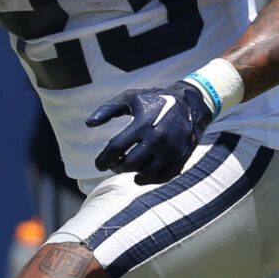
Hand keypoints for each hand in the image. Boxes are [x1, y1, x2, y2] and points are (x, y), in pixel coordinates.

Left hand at [87, 83, 214, 183]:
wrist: (189, 105)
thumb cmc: (154, 100)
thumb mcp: (130, 98)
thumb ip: (108, 109)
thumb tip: (89, 124)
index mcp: (144, 123)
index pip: (116, 148)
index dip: (103, 159)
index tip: (98, 164)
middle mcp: (158, 139)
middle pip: (130, 164)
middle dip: (116, 167)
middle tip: (113, 164)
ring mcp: (171, 150)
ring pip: (145, 173)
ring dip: (132, 172)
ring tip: (128, 166)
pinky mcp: (180, 158)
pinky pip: (161, 177)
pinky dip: (148, 179)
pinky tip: (139, 175)